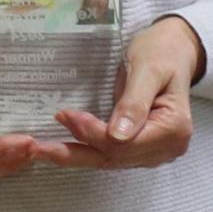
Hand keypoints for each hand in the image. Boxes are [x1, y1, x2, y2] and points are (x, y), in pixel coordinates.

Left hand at [36, 16, 204, 171]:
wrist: (172, 50)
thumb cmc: (160, 53)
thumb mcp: (148, 69)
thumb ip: (134, 102)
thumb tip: (118, 136)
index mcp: (173, 130)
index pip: (125, 143)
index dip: (92, 133)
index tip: (65, 115)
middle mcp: (167, 148)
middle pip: (115, 157)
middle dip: (77, 148)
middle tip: (39, 143)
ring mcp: (155, 152)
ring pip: (109, 161)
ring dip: (76, 155)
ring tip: (41, 150)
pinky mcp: (142, 150)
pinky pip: (111, 156)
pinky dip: (86, 151)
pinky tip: (61, 149)